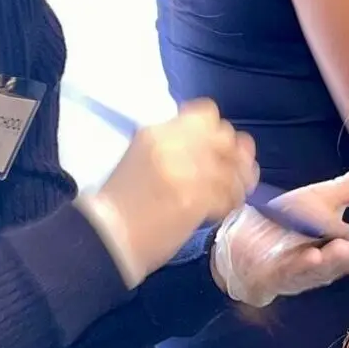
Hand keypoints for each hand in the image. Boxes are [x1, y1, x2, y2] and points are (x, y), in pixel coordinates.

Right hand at [95, 100, 256, 281]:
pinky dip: (230, 203)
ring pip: (234, 167)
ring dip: (237, 181)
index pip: (208, 112)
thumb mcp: (143, 155)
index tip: (215, 147)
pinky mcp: (197, 200)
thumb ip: (174, 143)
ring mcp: (188, 172)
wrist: (111, 235)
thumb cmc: (123, 199)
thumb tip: (211, 144)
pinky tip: (222, 210)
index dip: (217, 130)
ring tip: (229, 193)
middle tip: (229, 171)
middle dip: (232, 154)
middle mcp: (175, 145)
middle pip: (226, 136)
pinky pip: (230, 195)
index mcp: (158, 131)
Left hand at [214, 161, 348, 307]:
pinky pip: (293, 271)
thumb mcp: (325, 198)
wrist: (244, 243)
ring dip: (334, 259)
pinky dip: (303, 265)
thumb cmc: (288, 224)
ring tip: (343, 249)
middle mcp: (328, 260)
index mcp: (342, 243)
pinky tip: (312, 256)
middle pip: (347, 258)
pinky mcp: (279, 275)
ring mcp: (304, 271)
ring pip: (323, 267)